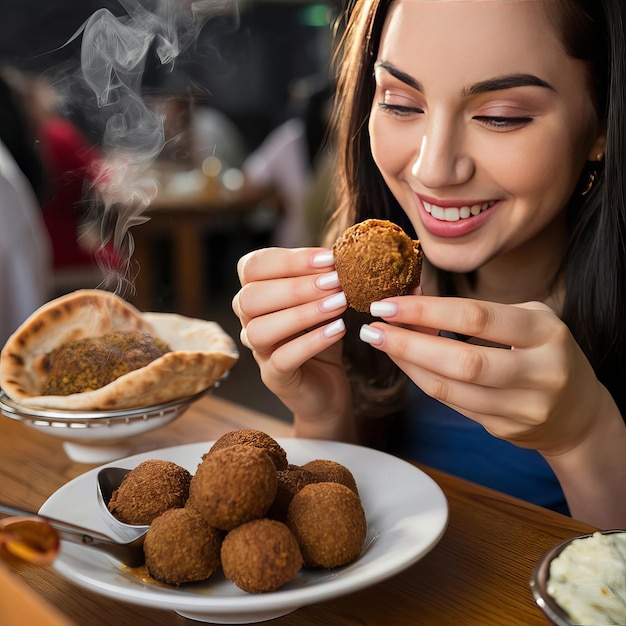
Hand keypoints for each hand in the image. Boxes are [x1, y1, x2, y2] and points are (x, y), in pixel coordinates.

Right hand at [232, 247, 354, 438]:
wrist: (328, 385)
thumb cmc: (322, 334)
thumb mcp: (325, 300)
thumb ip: (326, 277)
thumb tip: (347, 251)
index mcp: (256, 292)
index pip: (253, 266)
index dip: (289, 259)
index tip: (328, 259)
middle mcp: (248, 320)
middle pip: (251, 297)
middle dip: (296, 286)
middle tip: (335, 281)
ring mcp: (257, 351)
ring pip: (261, 328)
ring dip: (302, 312)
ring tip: (339, 303)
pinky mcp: (273, 376)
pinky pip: (282, 358)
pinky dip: (311, 341)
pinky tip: (338, 329)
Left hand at [359, 295, 609, 455]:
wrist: (579, 414)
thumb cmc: (545, 352)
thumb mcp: (529, 321)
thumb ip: (478, 315)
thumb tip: (413, 305)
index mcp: (545, 333)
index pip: (476, 317)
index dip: (426, 311)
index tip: (387, 304)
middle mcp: (538, 373)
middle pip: (461, 361)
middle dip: (408, 344)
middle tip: (371, 329)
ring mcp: (523, 408)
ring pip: (451, 388)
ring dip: (408, 364)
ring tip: (382, 342)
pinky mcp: (505, 429)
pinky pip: (452, 404)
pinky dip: (423, 380)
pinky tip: (405, 362)